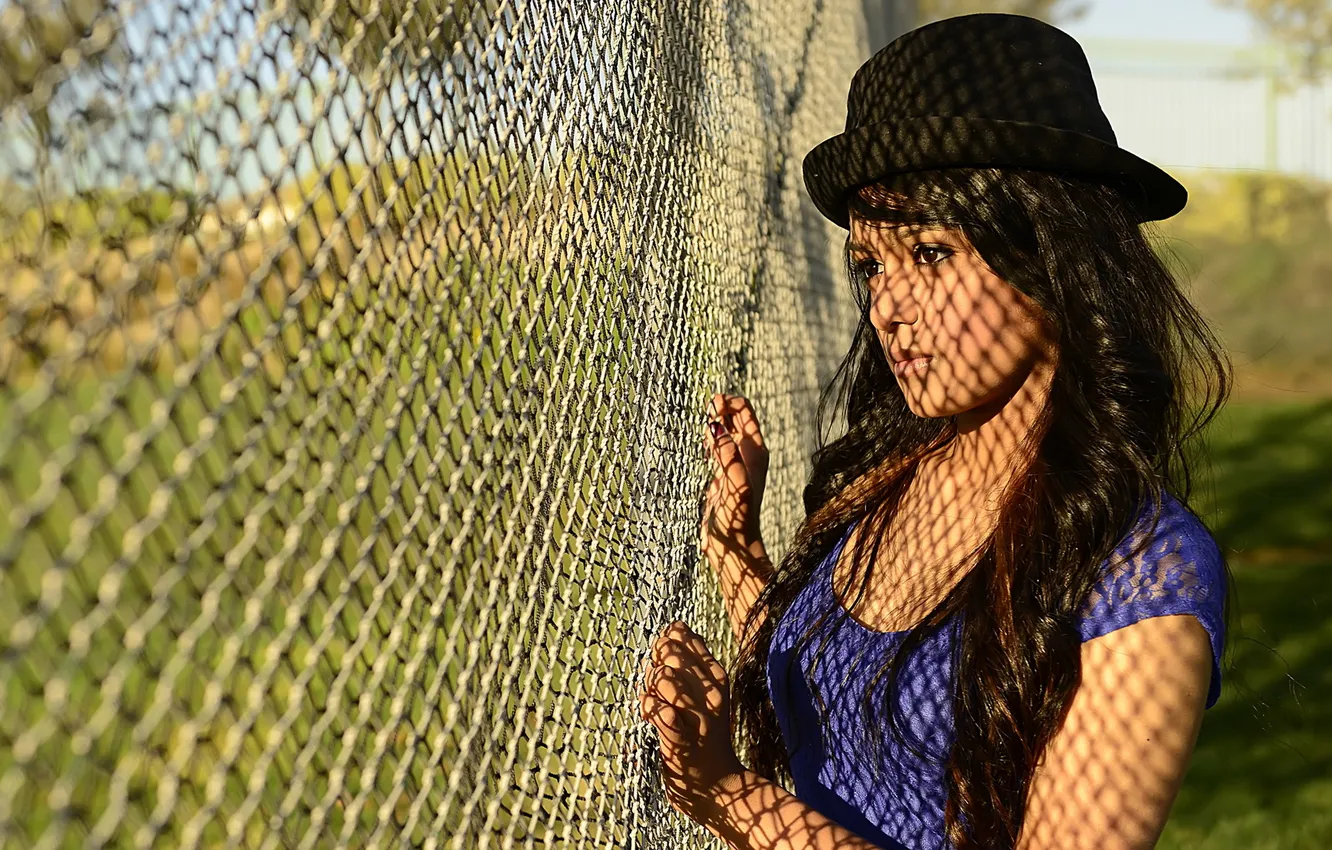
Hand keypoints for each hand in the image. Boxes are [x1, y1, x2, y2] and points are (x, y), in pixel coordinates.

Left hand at [637, 620, 744, 823]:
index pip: (689, 641)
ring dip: (649, 686)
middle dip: (654, 663)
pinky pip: (660, 710)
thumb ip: (691, 664)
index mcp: (718, 680)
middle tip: (654, 684)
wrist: (718, 787)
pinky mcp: (680, 740)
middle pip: (672, 654)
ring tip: (652, 701)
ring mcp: (696, 718)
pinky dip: (649, 706)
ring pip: (665, 677)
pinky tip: (648, 714)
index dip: (668, 644)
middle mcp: (711, 695)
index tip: (662, 661)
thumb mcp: (706, 696)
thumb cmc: (704, 738)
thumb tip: (674, 628)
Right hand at [701, 393, 769, 557]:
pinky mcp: (722, 476)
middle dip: (721, 409)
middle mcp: (747, 455)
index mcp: (755, 451)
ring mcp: (734, 465)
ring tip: (705, 420)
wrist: (734, 546)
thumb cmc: (737, 518)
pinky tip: (705, 441)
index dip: (729, 403)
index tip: (712, 406)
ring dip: (715, 422)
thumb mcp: (735, 484)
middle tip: (707, 409)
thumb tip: (716, 427)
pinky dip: (710, 440)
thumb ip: (727, 456)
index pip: (745, 412)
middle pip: (736, 418)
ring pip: (725, 432)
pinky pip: (717, 449)